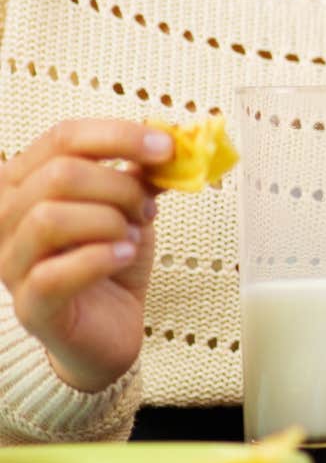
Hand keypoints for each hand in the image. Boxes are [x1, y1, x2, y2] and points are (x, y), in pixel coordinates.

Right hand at [0, 120, 170, 391]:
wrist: (111, 326)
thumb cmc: (112, 259)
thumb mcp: (130, 206)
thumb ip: (142, 173)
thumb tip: (171, 141)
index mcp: (25, 182)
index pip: (62, 137)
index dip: (119, 136)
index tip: (167, 148)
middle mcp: (4, 218)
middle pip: (59, 175)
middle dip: (119, 187)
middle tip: (146, 209)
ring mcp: (10, 263)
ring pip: (50, 219)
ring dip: (108, 223)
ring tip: (130, 237)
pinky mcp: (29, 306)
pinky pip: (53, 273)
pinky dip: (100, 258)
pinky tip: (123, 256)